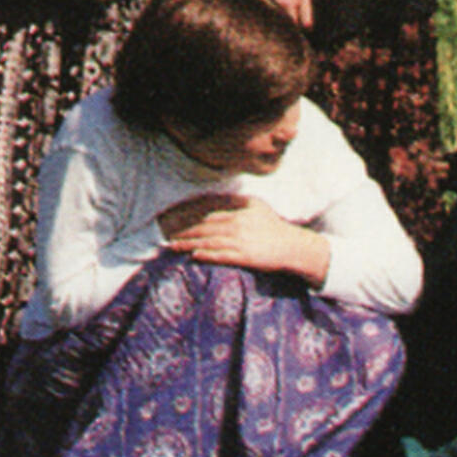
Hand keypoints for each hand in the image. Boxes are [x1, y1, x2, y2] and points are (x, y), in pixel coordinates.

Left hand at [159, 198, 325, 279]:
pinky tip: (193, 255)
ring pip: (208, 240)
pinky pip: (220, 255)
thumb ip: (235, 202)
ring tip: (171, 245)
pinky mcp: (244, 256)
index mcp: (242, 207)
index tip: (172, 215)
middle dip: (182, 228)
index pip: (209, 207)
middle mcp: (240, 221)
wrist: (292, 246)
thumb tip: (211, 200)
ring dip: (187, 243)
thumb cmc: (272, 226)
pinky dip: (206, 254)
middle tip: (164, 231)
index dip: (188, 211)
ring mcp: (242, 239)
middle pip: (204, 224)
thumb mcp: (256, 206)